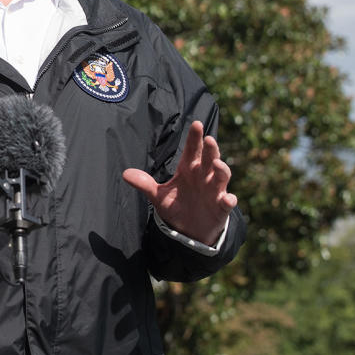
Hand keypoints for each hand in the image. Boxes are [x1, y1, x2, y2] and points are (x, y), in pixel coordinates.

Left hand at [122, 120, 236, 245]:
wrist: (189, 231)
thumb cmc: (176, 206)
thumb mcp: (158, 196)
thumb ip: (144, 184)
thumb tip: (125, 174)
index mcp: (188, 169)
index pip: (192, 150)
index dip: (194, 137)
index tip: (197, 124)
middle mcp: (204, 176)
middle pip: (209, 158)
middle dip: (210, 149)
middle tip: (208, 139)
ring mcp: (214, 190)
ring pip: (222, 176)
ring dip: (222, 169)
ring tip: (217, 164)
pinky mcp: (221, 206)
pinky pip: (227, 201)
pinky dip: (229, 200)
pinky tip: (227, 199)